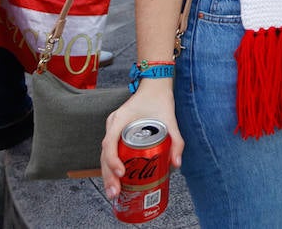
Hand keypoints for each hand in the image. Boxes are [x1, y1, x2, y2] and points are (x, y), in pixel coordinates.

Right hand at [100, 81, 182, 199]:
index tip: (122, 173)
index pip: (110, 143)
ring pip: (105, 156)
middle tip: (115, 193)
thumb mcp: (170, 119)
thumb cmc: (159, 99)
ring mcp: (112, 129)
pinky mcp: (116, 134)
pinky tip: (117, 182)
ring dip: (108, 175)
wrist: (154, 86)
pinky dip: (112, 167)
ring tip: (114, 193)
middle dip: (108, 176)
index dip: (113, 160)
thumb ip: (176, 140)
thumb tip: (176, 164)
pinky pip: (111, 152)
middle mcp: (113, 125)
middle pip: (104, 154)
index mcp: (120, 119)